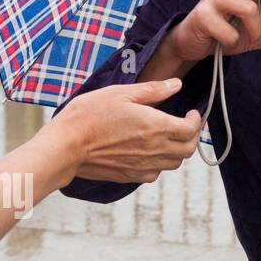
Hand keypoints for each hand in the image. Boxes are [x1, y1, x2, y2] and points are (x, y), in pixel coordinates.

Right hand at [60, 78, 204, 183]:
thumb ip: (153, 90)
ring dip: (177, 151)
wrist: (64, 147)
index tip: (192, 113)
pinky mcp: (128, 176)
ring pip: (174, 164)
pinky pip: (154, 174)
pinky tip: (149, 153)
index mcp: (156, 127)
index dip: (196, 121)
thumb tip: (177, 85)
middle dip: (191, 137)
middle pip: (188, 150)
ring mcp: (142, 165)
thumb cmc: (89, 116)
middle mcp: (154, 149)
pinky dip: (159, 164)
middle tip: (184, 126)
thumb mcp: (121, 93)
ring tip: (168, 138)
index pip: (191, 130)